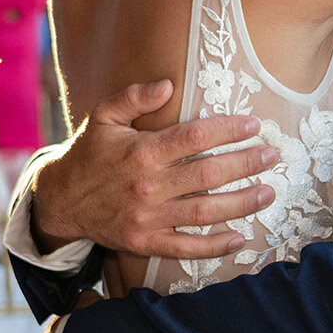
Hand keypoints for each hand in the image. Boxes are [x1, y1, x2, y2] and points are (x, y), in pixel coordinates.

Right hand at [29, 80, 277, 258]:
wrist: (60, 199)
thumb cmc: (89, 153)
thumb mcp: (103, 116)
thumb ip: (134, 97)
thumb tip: (168, 84)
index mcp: (141, 152)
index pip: (195, 137)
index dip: (228, 130)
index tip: (253, 125)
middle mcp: (148, 186)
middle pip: (208, 175)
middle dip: (246, 164)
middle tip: (272, 156)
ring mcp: (147, 217)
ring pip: (205, 212)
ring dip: (241, 204)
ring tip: (268, 192)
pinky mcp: (145, 242)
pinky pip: (185, 248)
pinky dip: (214, 247)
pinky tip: (240, 239)